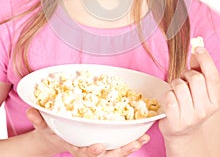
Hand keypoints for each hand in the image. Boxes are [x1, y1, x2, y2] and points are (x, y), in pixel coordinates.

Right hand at [27, 108, 149, 155]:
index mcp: (74, 145)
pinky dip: (130, 139)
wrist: (57, 137)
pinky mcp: (105, 141)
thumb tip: (31, 111)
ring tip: (143, 138)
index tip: (100, 147)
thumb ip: (39, 119)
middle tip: (134, 144)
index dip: (91, 151)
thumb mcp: (44, 126)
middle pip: (106, 154)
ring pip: (115, 150)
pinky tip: (142, 133)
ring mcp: (98, 145)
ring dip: (130, 145)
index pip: (82, 152)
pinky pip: (118, 142)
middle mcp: (88, 148)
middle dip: (121, 151)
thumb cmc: (53, 131)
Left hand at [159, 46, 219, 139]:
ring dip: (175, 84)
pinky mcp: (175, 120)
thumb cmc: (190, 107)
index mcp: (214, 101)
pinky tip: (171, 100)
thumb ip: (199, 70)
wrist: (182, 134)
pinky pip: (169, 96)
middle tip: (184, 80)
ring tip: (176, 91)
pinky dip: (168, 94)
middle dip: (186, 74)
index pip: (212, 75)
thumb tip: (196, 50)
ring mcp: (190, 117)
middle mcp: (205, 110)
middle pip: (195, 78)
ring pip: (179, 86)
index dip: (205, 59)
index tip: (198, 48)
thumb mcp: (199, 91)